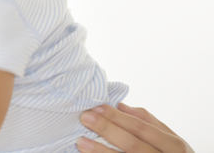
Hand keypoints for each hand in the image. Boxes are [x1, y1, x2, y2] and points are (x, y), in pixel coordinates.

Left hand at [77, 103, 193, 152]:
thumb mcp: (169, 139)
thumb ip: (148, 122)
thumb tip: (120, 106)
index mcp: (174, 146)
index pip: (141, 127)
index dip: (117, 117)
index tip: (97, 107)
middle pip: (132, 144)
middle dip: (107, 129)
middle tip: (85, 118)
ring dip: (100, 151)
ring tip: (81, 141)